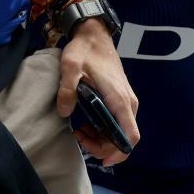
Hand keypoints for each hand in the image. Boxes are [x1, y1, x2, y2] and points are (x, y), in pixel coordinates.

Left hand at [57, 24, 139, 166]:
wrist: (94, 34)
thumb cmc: (85, 49)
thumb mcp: (70, 66)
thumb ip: (67, 89)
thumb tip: (64, 112)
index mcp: (119, 99)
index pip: (130, 136)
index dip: (119, 152)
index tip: (101, 159)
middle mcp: (128, 103)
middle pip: (124, 138)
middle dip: (103, 147)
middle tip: (80, 140)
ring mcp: (126, 101)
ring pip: (121, 132)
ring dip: (102, 138)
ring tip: (79, 133)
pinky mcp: (121, 99)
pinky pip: (117, 123)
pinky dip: (104, 130)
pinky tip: (86, 125)